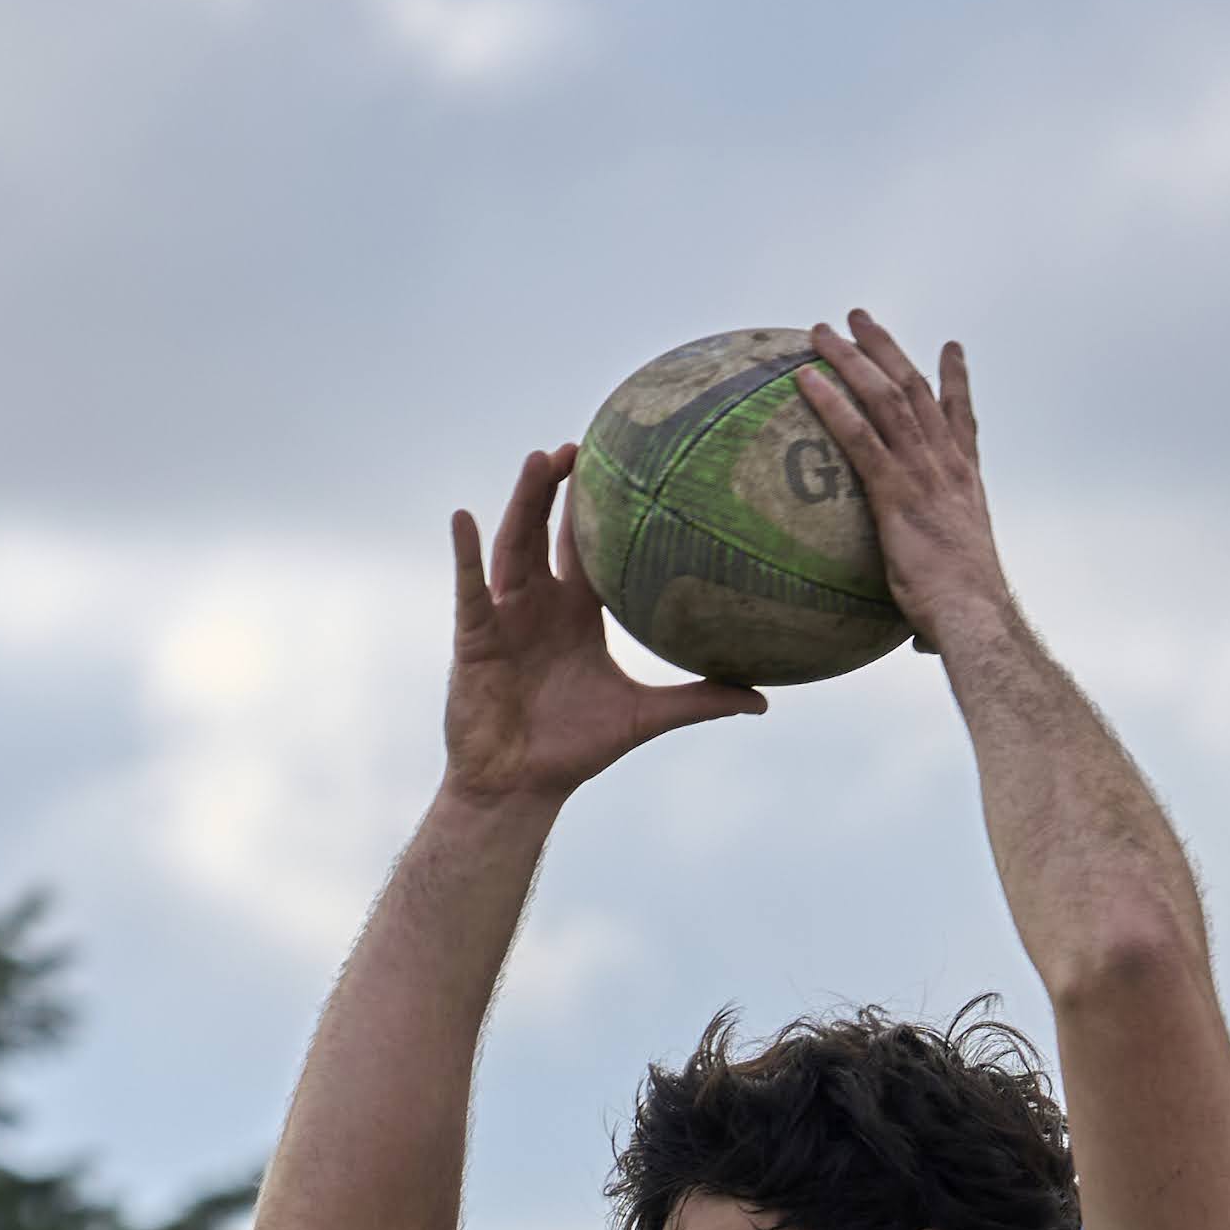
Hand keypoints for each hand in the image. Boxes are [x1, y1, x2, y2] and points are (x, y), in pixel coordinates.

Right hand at [443, 445, 761, 805]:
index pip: (588, 548)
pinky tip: (463, 516)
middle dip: (558, 487)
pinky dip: (464, 553)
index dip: (599, 507)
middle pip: (547, 531)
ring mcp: (504, 616)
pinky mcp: (474, 636)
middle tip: (580, 444)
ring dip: (522, 501)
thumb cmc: (575, 749)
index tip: (619, 462)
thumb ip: (700, 700)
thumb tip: (766, 700)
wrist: (522, 786)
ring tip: (538, 459)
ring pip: (513, 545)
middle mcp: (538, 604)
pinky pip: (470, 588)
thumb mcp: (646, 717)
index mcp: (575, 613)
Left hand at [792, 313, 1016, 650]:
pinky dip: (830, 402)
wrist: (974, 616)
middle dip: (887, 348)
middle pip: (915, 387)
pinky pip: (857, 434)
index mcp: (966, 482)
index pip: (962, 419)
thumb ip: (932, 598)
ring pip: (886, 395)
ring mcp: (923, 472)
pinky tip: (803, 379)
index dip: (955, 379)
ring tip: (823, 329)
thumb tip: (924, 641)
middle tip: (861, 318)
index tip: (950, 348)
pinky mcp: (895, 490)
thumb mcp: (951, 593)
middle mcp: (948, 465)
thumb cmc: (963, 618)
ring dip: (853, 357)